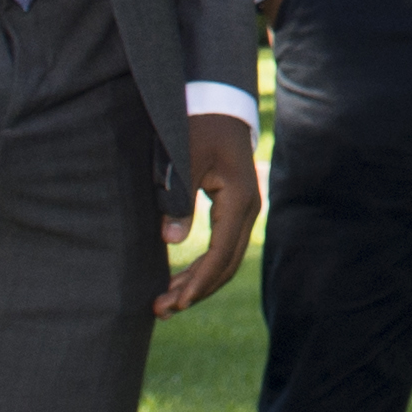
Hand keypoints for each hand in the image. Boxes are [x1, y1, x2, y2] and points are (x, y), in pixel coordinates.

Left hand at [157, 120, 262, 315]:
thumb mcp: (183, 158)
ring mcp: (245, 209)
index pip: (221, 254)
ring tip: (168, 302)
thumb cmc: (197, 125)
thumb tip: (171, 241)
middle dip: (196, 290)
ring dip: (199, 282)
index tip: (177, 303)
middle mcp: (248, 209)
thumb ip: (178, 199)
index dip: (199, 282)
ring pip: (227, 258)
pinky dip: (204, 266)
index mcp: (238, 199)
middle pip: (227, 264)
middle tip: (163, 310)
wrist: (218, 101)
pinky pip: (224, 246)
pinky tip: (182, 278)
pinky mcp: (235, 207)